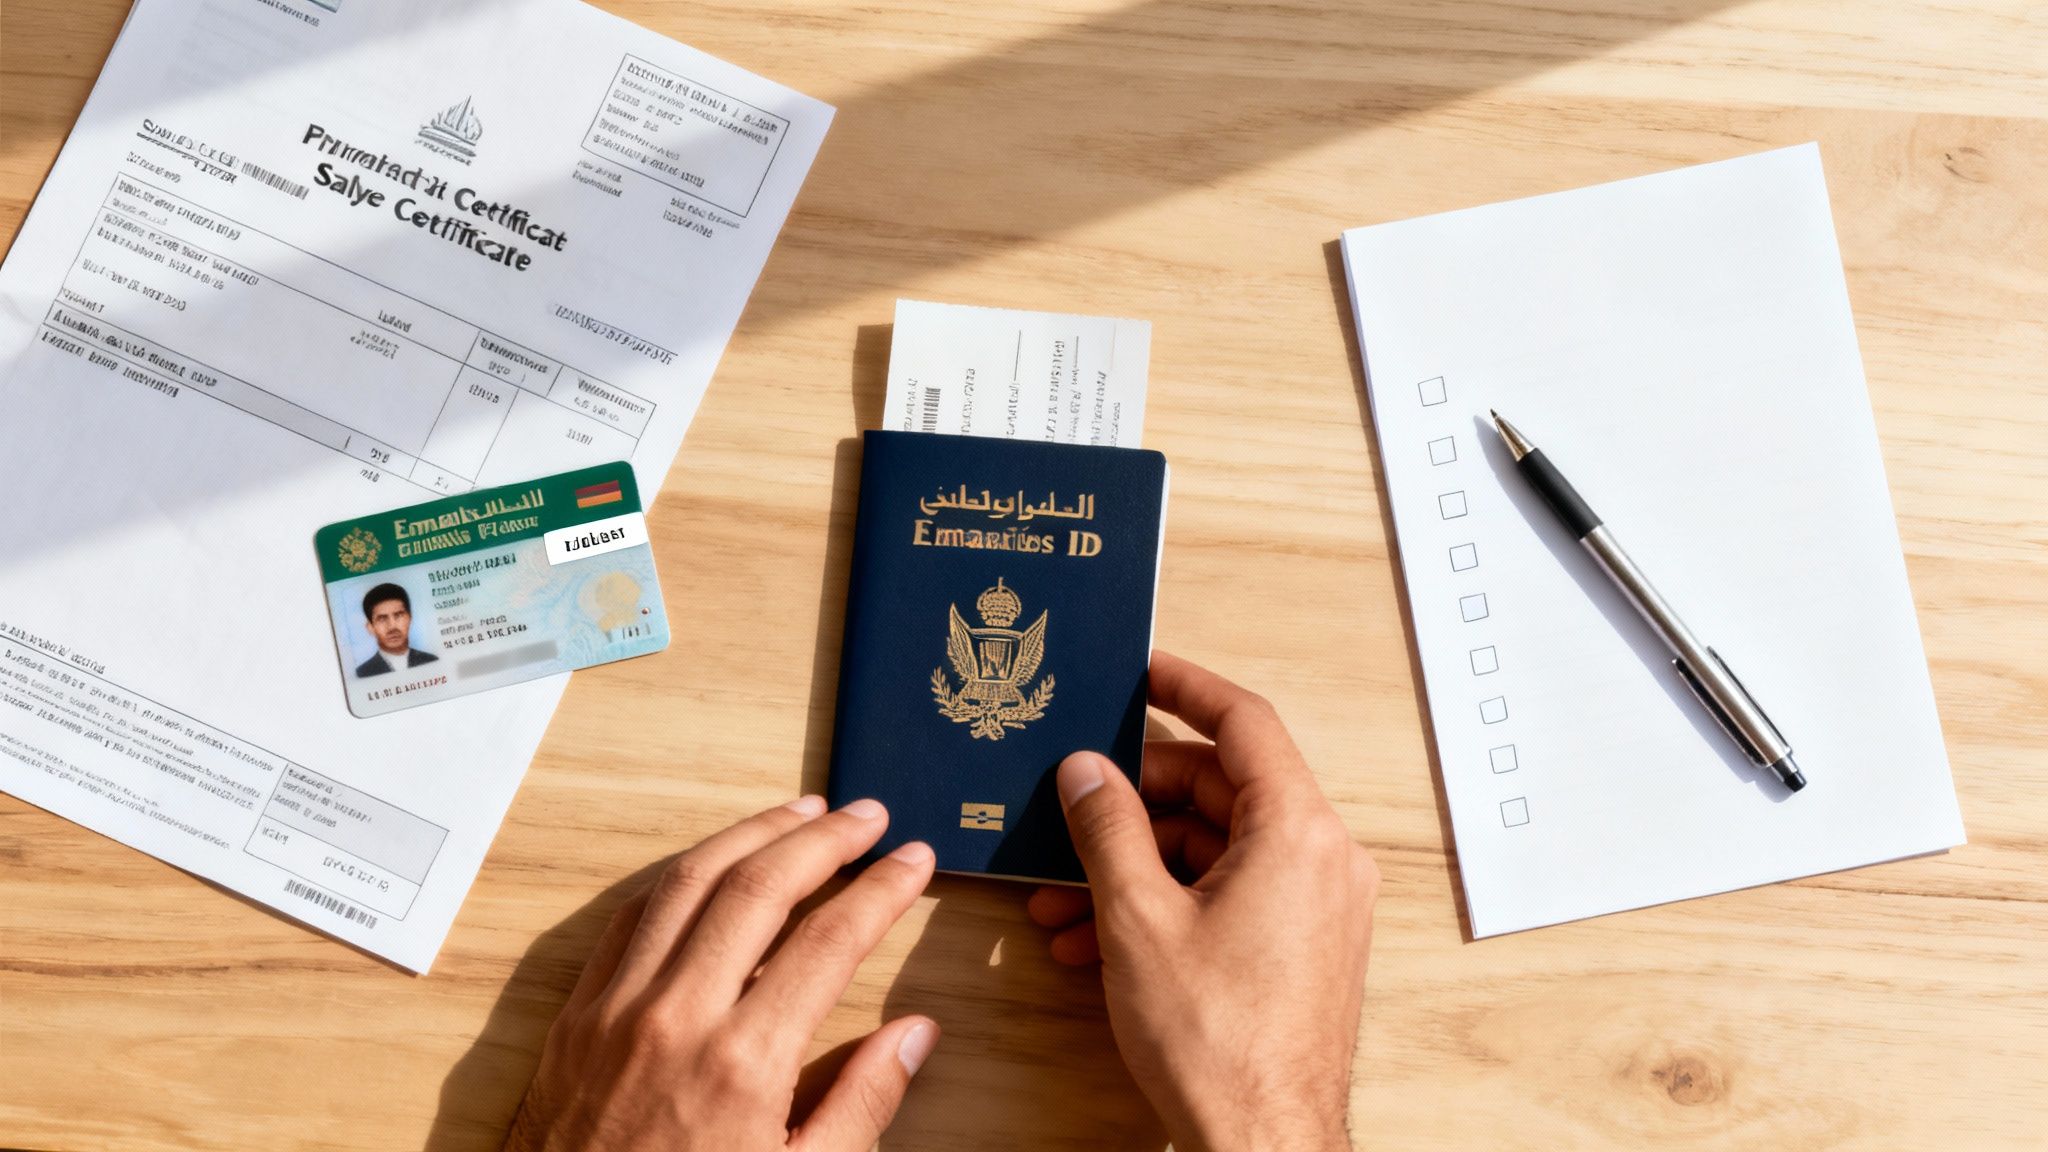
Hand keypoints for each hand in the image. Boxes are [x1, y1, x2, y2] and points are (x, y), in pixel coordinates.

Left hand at [504, 797, 938, 1151]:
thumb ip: (861, 1107)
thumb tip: (916, 1034)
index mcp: (742, 1064)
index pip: (830, 941)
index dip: (882, 890)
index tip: (914, 861)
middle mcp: (675, 1018)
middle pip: (759, 888)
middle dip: (822, 838)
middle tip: (867, 814)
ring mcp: (615, 1011)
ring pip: (687, 883)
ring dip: (749, 834)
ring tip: (800, 811)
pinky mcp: (575, 1019)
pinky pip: (629, 919)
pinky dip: (678, 877)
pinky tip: (710, 865)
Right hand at [1027, 651, 1377, 1151]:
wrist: (1264, 1145)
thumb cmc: (1220, 1044)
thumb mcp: (1138, 918)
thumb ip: (1108, 828)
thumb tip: (1087, 770)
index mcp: (1299, 832)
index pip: (1244, 723)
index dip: (1186, 688)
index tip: (1142, 670)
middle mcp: (1322, 859)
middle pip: (1220, 790)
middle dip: (1133, 803)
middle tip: (1070, 805)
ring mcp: (1315, 906)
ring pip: (1214, 850)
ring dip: (1134, 865)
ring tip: (1060, 898)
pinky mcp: (1299, 947)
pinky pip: (1226, 895)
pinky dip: (1164, 903)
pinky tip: (1094, 939)